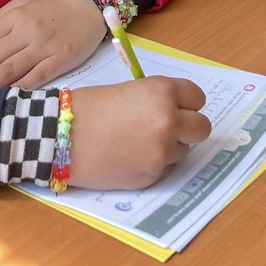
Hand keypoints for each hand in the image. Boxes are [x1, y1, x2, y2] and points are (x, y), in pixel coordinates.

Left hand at [0, 0, 105, 88]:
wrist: (90, 6)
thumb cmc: (50, 9)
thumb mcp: (20, 7)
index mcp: (14, 15)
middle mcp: (26, 30)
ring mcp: (44, 46)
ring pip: (9, 70)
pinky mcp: (61, 59)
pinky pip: (35, 78)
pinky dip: (17, 90)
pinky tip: (3, 102)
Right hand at [69, 77, 211, 188]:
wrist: (64, 137)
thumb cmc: (92, 107)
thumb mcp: (132, 90)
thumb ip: (158, 99)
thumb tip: (178, 110)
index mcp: (163, 93)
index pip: (197, 97)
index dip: (186, 102)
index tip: (176, 106)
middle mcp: (168, 122)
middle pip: (202, 127)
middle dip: (188, 127)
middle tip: (168, 127)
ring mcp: (162, 152)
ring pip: (183, 149)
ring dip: (169, 146)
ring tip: (138, 141)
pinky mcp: (152, 176)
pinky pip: (166, 168)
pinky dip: (154, 163)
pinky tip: (130, 156)